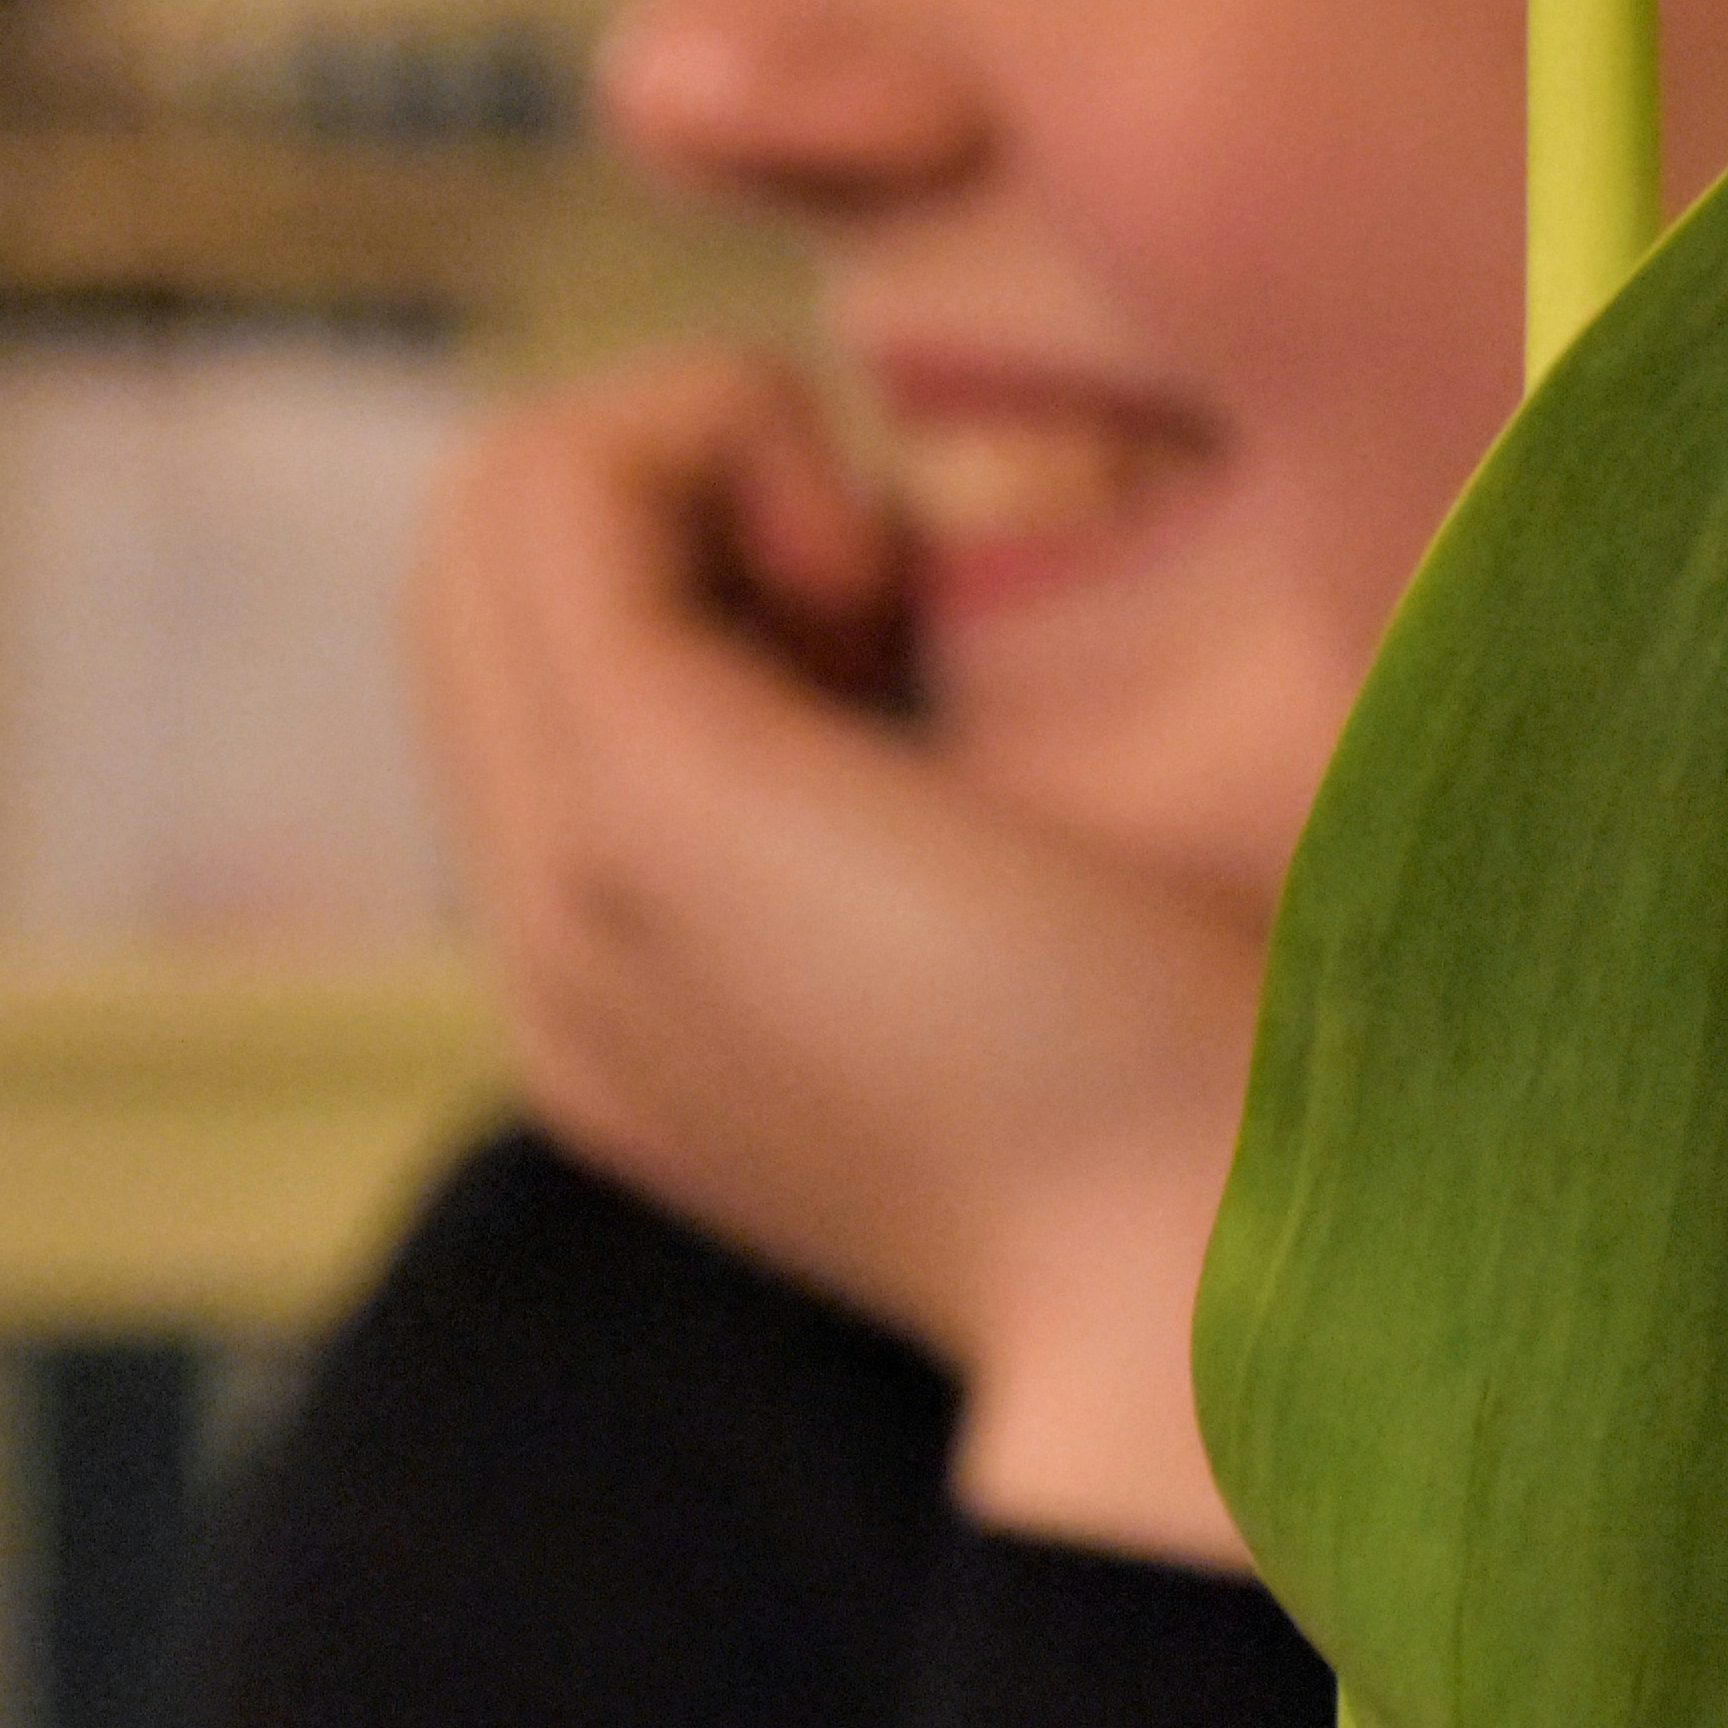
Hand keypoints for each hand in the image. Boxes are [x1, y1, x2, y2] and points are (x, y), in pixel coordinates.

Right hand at [410, 345, 1266, 1563]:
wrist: (1248, 1295)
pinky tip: (881, 579)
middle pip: (480, 567)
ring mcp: (568, 877)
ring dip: (698, 461)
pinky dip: (718, 433)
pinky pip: (554, 478)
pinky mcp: (639, 797)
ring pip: (492, 505)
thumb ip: (910, 805)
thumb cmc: (1232, 1096)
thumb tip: (913, 600)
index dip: (705, 564)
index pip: (526, 669)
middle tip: (898, 611)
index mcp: (635, 987)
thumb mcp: (1019, 929)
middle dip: (690, 494)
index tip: (912, 649)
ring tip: (883, 603)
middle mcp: (554, 943)